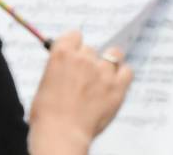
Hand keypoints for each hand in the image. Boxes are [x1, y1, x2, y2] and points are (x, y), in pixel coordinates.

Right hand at [28, 31, 132, 154]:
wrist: (60, 136)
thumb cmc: (47, 117)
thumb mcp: (45, 86)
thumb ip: (59, 70)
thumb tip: (65, 65)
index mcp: (62, 55)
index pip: (74, 35)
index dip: (74, 45)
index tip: (74, 54)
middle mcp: (83, 58)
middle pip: (91, 49)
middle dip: (87, 62)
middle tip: (83, 80)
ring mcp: (102, 71)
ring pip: (113, 54)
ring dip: (109, 63)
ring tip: (103, 79)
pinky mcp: (116, 86)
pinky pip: (127, 71)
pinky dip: (123, 76)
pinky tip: (116, 84)